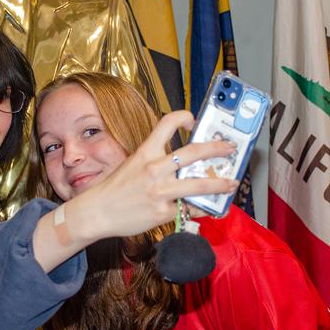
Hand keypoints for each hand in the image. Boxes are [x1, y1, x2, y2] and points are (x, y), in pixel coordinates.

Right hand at [67, 110, 238, 240]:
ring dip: (220, 183)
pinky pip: (190, 209)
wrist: (98, 212)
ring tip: (231, 183)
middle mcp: (155, 168)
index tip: (194, 120)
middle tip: (229, 148)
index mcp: (146, 151)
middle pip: (195, 152)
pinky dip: (202, 209)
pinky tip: (210, 208)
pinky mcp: (163, 212)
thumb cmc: (115, 188)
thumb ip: (156, 161)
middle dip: (217, 148)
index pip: (167, 123)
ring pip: (200, 184)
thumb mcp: (132, 164)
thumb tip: (184, 163)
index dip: (184, 117)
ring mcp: (161, 191)